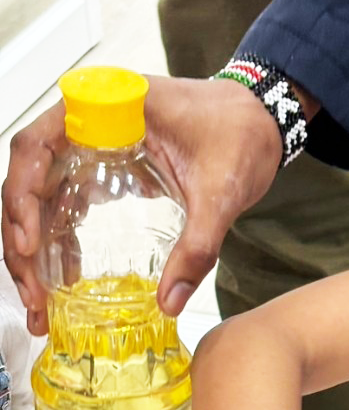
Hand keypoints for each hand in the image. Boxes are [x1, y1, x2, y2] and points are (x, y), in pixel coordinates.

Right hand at [2, 76, 281, 334]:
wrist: (263, 121)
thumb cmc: (242, 134)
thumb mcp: (221, 195)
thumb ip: (198, 248)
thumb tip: (170, 302)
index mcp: (106, 107)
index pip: (36, 146)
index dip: (21, 197)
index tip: (28, 245)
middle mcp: (88, 121)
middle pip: (30, 178)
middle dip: (22, 239)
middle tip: (31, 292)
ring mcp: (94, 146)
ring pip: (43, 195)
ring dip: (34, 246)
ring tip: (38, 297)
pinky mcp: (107, 167)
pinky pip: (69, 202)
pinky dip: (60, 239)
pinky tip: (63, 276)